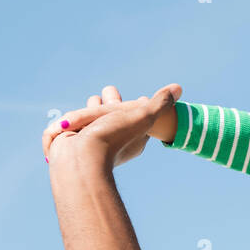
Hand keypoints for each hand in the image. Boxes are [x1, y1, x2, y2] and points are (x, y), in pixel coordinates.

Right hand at [43, 83, 182, 168]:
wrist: (81, 161)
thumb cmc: (112, 138)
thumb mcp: (141, 116)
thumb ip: (159, 103)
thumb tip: (178, 88)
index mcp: (134, 135)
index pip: (137, 115)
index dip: (138, 106)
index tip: (141, 99)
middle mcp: (113, 139)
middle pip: (113, 114)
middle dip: (110, 102)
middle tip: (109, 92)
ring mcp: (92, 140)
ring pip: (93, 118)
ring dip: (92, 109)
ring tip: (94, 99)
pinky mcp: (72, 141)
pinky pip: (74, 127)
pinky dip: (72, 122)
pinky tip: (71, 119)